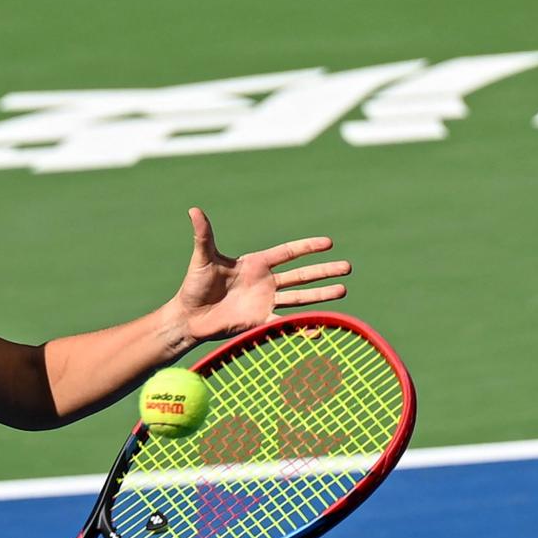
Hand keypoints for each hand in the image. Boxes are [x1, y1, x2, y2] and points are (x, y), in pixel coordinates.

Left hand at [167, 207, 350, 343]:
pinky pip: (285, 324)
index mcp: (255, 264)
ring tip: (343, 290)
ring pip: (300, 297)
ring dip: (321, 295)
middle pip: (301, 275)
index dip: (308, 247)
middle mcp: (265, 282)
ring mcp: (265, 302)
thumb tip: (193, 209)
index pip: (288, 253)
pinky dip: (302, 326)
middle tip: (348, 267)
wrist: (189, 316)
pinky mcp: (260, 321)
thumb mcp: (202, 258)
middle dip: (324, 271)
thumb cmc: (194, 285)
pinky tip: (319, 327)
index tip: (329, 243)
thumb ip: (204, 235)